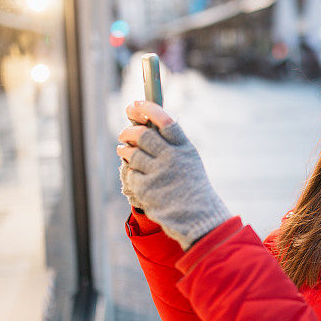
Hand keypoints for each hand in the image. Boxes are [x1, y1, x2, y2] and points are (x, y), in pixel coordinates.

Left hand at [117, 101, 231, 248]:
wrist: (197, 216)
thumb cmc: (190, 185)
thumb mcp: (188, 160)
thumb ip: (170, 144)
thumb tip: (144, 125)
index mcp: (184, 148)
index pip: (165, 121)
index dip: (148, 109)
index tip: (136, 104)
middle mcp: (172, 158)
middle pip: (143, 135)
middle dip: (129, 131)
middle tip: (124, 133)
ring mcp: (158, 173)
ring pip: (132, 153)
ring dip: (124, 149)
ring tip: (122, 149)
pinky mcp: (147, 188)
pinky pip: (131, 172)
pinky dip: (130, 170)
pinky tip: (134, 172)